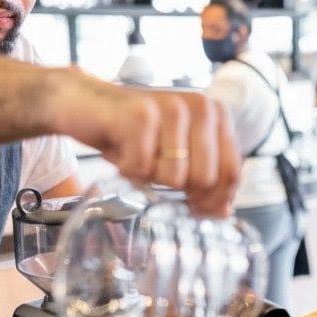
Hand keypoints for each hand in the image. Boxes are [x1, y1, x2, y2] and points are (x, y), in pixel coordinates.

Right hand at [54, 78, 239, 217]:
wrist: (84, 103)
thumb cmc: (134, 134)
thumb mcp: (175, 157)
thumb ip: (205, 180)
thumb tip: (225, 213)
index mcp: (216, 115)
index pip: (231, 172)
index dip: (214, 200)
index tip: (194, 208)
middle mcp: (200, 107)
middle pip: (205, 179)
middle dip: (178, 190)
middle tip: (156, 175)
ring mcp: (172, 107)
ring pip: (175, 178)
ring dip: (150, 178)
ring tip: (138, 157)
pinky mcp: (141, 114)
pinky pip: (142, 169)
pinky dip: (127, 170)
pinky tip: (122, 152)